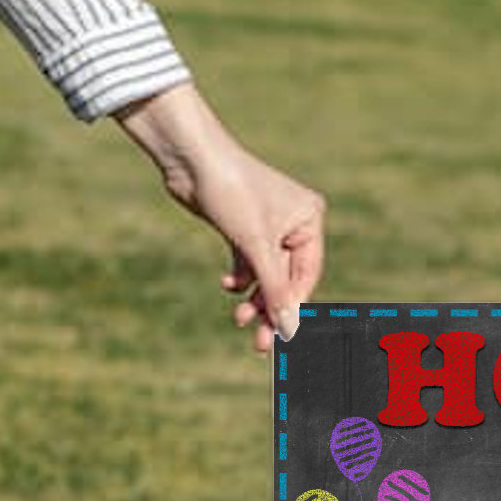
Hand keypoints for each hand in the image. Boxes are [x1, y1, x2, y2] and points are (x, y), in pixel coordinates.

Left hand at [113, 82, 323, 352]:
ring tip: (238, 316)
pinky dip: (240, 278)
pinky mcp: (243, 228)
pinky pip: (250, 264)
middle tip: (258, 342)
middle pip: (286, 278)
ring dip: (253, 297)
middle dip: (270, 307)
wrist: (190, 158)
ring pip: (266, 274)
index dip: (292, 305)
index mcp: (309, 219)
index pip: (306, 275)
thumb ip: (274, 289)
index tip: (278, 335)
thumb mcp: (255, 245)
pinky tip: (228, 284)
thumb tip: (289, 330)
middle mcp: (293, 223)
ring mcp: (268, 226)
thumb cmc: (230, 191)